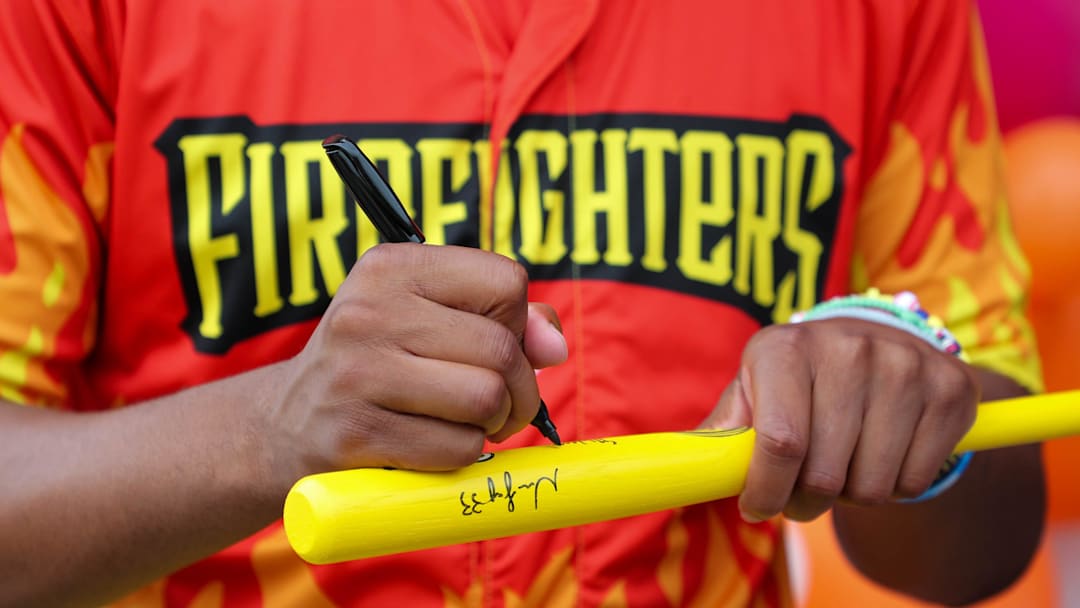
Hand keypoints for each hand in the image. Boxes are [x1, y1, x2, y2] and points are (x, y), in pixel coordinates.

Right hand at [261, 243, 566, 489]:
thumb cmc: (377, 364)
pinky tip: (433, 445)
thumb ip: (503, 319)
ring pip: (485, 399)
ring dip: (493, 423)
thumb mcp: (427, 317)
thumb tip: (554, 345)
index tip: (492, 345)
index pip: (505, 281)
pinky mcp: (357, 434)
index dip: (517, 324)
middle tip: (497, 403)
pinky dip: (464, 454)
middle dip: (519, 388)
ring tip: (467, 422)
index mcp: (392, 267)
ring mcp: (359, 373)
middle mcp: (369, 311)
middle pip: (501, 349)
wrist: (285, 425)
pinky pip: (458, 447)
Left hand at [702, 318, 978, 522]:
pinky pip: (916, 481)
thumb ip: (725, 429)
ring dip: (852, 494)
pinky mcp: (949, 388)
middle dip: (806, 501)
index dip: (767, 491)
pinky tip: (883, 453)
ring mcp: (904, 365)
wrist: (876, 341)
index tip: (758, 508)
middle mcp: (847, 347)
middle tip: (803, 491)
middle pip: (825, 474)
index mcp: (785, 348)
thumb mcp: (755, 389)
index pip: (780, 443)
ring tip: (843, 463)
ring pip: (871, 485)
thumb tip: (688, 464)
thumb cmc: (797, 380)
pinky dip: (895, 486)